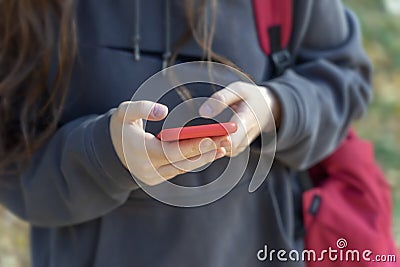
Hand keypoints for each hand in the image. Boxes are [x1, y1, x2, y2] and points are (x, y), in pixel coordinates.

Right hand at [110, 101, 230, 185]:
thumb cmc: (121, 127)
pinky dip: (197, 160)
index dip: (194, 145)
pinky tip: (213, 151)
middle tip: (227, 139)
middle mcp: (148, 169)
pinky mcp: (159, 179)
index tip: (213, 138)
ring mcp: (154, 176)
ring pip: (185, 167)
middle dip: (207, 150)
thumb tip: (163, 111)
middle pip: (184, 162)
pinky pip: (181, 169)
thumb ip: (142, 108)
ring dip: (205, 157)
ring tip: (224, 144)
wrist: (111, 150)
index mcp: (141, 152)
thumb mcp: (124, 111)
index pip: (172, 151)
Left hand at [199, 81, 280, 156]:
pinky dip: (212, 147)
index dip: (218, 141)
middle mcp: (246, 137)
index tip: (204, 136)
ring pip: (223, 152)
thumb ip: (221, 99)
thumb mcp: (238, 89)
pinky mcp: (238, 148)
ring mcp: (243, 145)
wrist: (268, 108)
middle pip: (226, 149)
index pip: (234, 139)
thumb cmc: (251, 96)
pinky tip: (201, 138)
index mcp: (247, 121)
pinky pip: (223, 152)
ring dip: (209, 146)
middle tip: (193, 138)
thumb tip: (203, 112)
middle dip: (209, 144)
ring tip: (194, 137)